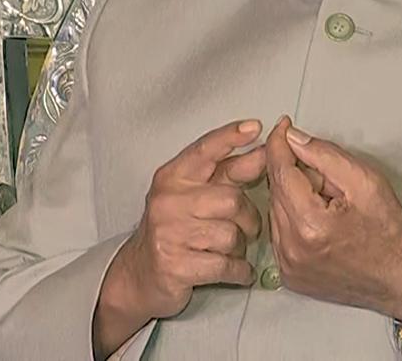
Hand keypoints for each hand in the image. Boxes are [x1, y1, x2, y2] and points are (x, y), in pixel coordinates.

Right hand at [94, 119, 265, 357]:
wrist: (138, 274)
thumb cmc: (173, 229)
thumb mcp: (191, 195)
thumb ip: (226, 174)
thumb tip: (263, 152)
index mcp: (172, 177)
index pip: (205, 149)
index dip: (231, 136)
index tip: (255, 127)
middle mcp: (168, 201)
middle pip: (232, 199)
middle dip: (248, 217)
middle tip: (247, 227)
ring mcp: (169, 233)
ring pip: (231, 235)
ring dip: (240, 247)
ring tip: (231, 250)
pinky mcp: (176, 266)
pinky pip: (226, 265)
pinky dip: (240, 271)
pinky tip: (238, 270)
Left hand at [265, 115, 401, 323]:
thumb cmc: (391, 235)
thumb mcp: (366, 181)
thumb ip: (325, 155)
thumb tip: (294, 139)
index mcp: (310, 225)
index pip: (280, 172)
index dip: (279, 144)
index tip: (282, 128)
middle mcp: (292, 249)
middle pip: (276, 190)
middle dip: (296, 172)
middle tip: (328, 177)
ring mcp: (289, 265)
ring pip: (276, 210)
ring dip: (295, 196)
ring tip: (329, 203)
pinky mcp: (289, 275)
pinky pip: (280, 232)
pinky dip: (294, 218)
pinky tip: (321, 220)